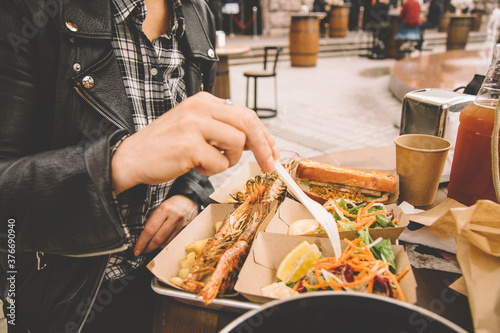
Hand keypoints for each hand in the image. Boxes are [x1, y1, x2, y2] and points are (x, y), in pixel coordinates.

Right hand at [112, 92, 279, 193]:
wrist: (131, 158)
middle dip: (263, 147)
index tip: (272, 150)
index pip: (245, 113)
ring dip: (227, 160)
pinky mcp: (190, 145)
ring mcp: (194, 124)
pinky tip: (193, 166)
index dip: (263, 134)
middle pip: (248, 123)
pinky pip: (219, 163)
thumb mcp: (195, 128)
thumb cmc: (164, 147)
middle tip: (269, 164)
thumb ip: (222, 129)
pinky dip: (211, 170)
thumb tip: (255, 142)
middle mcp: (200, 107)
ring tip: (206, 161)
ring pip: (237, 143)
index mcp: (204, 100)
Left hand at [133, 195, 197, 255]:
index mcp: (164, 210)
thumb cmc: (172, 204)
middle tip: (142, 251)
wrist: (189, 201)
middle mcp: (174, 218)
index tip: (137, 249)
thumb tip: (142, 236)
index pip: (150, 230)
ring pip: (165, 243)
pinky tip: (160, 243)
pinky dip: (164, 245)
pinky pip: (172, 242)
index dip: (142, 242)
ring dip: (156, 247)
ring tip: (150, 246)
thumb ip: (151, 221)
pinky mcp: (185, 231)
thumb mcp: (159, 208)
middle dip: (148, 248)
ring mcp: (181, 225)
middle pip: (158, 239)